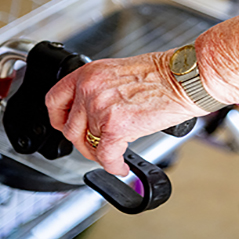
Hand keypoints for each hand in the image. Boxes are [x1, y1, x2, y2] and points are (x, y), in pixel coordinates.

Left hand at [45, 51, 201, 175]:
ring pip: (87, 145)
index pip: (54, 100)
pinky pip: (106, 157)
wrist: (184, 78)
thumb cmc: (164, 73)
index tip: (66, 126)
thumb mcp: (119, 72)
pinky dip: (114, 166)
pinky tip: (121, 165)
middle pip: (70, 129)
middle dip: (83, 143)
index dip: (59, 119)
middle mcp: (89, 90)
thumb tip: (94, 113)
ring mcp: (100, 109)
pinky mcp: (116, 127)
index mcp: (89, 73)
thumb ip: (100, 90)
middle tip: (96, 146)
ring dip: (100, 155)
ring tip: (113, 155)